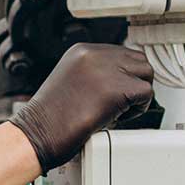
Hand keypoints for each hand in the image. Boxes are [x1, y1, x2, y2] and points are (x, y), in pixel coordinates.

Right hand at [10, 43, 154, 172]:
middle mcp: (95, 55)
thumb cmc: (50, 117)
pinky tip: (119, 117)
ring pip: (146, 73)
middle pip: (138, 59)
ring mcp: (107, 70)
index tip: (118, 91)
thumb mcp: (71, 80)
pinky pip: (146, 93)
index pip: (122, 52)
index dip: (125, 74)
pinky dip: (138, 109)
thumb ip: (94, 73)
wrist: (38, 133)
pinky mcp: (117, 89)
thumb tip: (120, 79)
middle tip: (123, 102)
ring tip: (120, 109)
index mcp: (82, 51)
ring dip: (139, 93)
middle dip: (135, 81)